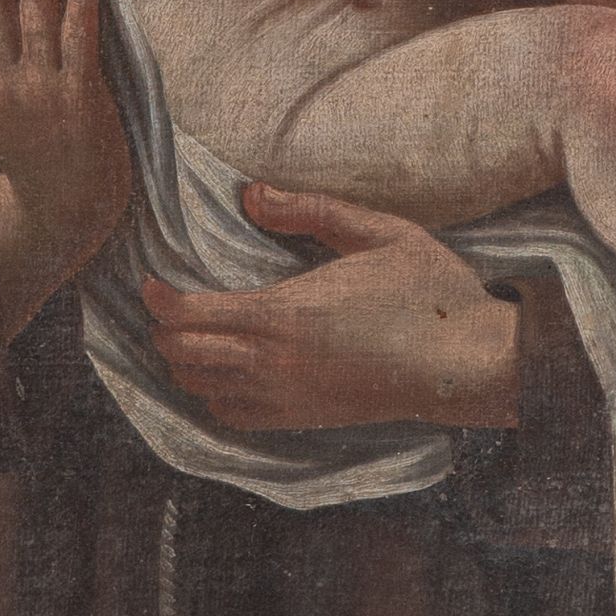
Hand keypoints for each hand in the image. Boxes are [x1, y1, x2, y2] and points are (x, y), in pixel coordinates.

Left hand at [143, 185, 521, 430]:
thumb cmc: (429, 292)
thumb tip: (251, 194)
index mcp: (286, 315)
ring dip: (184, 364)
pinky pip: (234, 417)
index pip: (193, 316)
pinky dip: (213, 396)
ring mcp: (288, 400)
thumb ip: (311, 211)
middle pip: (185, 358)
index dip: (159, 298)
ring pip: (203, 391)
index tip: (149, 278)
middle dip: (164, 331)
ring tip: (186, 334)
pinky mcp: (303, 421)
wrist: (466, 366)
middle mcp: (275, 365)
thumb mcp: (378, 232)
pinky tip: (223, 373)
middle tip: (165, 301)